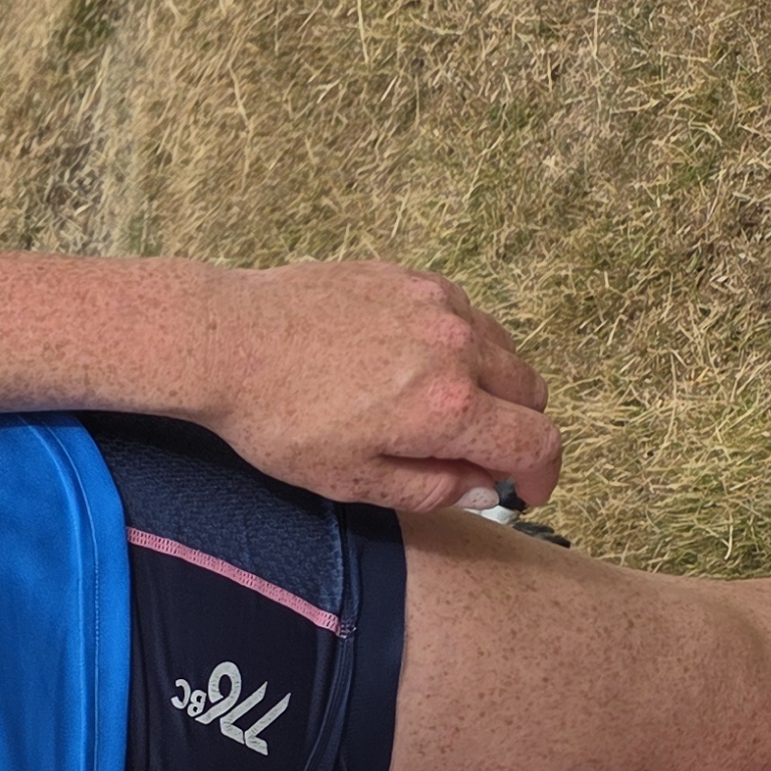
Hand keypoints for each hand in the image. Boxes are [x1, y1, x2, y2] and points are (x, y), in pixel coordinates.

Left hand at [196, 259, 559, 513]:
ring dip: (492, 387)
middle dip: (517, 430)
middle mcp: (459, 348)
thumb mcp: (352, 481)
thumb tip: (486, 488)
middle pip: (532, 392)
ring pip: (503, 351)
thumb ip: (432, 490)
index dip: (541, 475)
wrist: (229, 340)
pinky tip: (413, 367)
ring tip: (440, 413)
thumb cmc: (280, 422)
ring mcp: (440, 304)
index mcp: (448, 407)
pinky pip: (467, 317)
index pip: (536, 442)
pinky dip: (461, 348)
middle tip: (479, 456)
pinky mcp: (416, 278)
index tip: (525, 493)